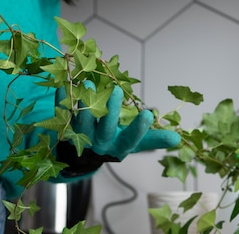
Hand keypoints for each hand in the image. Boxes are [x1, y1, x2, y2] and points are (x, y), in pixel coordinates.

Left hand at [57, 83, 180, 160]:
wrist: (77, 155)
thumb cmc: (110, 142)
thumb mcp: (131, 142)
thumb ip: (152, 138)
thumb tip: (177, 139)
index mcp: (117, 147)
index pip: (130, 141)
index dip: (138, 130)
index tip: (148, 114)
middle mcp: (98, 143)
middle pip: (104, 129)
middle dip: (110, 112)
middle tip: (116, 91)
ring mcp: (79, 137)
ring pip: (81, 122)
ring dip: (84, 104)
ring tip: (88, 85)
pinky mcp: (63, 128)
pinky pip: (60, 113)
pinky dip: (60, 99)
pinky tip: (62, 84)